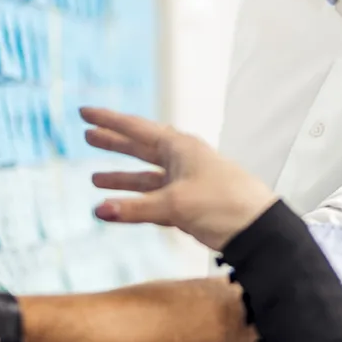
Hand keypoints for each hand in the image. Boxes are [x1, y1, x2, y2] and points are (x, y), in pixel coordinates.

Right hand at [81, 107, 278, 250]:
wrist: (256, 228)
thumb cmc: (220, 204)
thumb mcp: (176, 204)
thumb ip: (136, 208)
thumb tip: (98, 211)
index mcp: (179, 146)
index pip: (136, 129)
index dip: (109, 121)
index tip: (84, 112)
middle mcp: (180, 159)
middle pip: (140, 148)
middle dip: (114, 143)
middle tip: (87, 135)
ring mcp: (184, 182)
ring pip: (146, 177)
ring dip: (122, 177)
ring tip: (95, 176)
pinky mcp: (187, 205)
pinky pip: (154, 199)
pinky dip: (136, 202)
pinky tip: (118, 204)